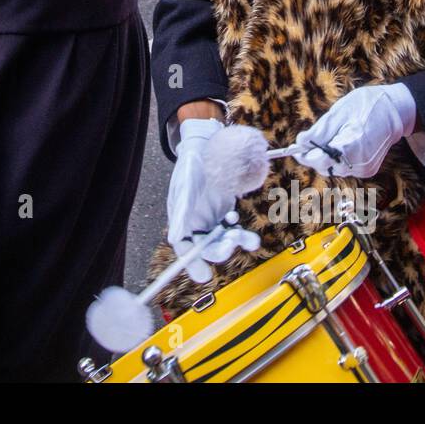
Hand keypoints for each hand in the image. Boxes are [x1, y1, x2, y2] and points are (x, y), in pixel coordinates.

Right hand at [167, 119, 267, 279]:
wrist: (206, 147)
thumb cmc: (190, 166)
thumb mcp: (185, 188)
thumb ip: (181, 214)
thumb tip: (177, 240)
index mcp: (180, 221)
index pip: (184, 249)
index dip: (192, 263)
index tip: (204, 276)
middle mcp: (195, 224)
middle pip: (207, 248)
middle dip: (220, 250)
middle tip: (232, 242)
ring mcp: (210, 219)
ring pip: (223, 241)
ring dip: (235, 242)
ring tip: (248, 239)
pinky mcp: (224, 213)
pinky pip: (232, 229)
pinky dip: (238, 231)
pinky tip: (236, 220)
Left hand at [287, 83, 415, 178]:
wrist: (396, 111)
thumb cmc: (367, 106)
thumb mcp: (339, 112)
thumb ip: (319, 131)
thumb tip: (299, 142)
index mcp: (352, 146)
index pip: (320, 159)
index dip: (305, 155)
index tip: (294, 149)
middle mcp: (360, 162)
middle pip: (325, 167)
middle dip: (314, 156)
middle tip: (307, 142)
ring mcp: (366, 168)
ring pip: (334, 169)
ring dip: (325, 157)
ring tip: (328, 139)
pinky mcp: (368, 170)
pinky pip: (345, 168)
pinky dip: (337, 159)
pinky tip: (341, 144)